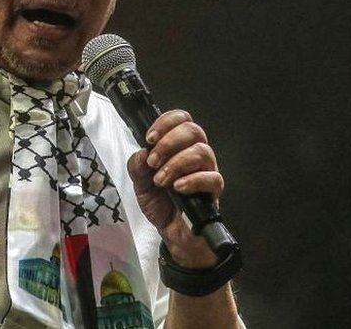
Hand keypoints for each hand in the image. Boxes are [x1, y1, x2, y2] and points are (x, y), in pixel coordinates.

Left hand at [127, 109, 223, 268]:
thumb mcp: (139, 182)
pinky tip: (178, 188)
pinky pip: (212, 177)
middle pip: (193, 130)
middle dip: (169, 143)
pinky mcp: (214, 191)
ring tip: (161, 180)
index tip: (150, 138)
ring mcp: (207, 170)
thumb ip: (136, 165)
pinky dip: (192, 180)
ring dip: (176, 163)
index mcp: (179, 146)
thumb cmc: (160, 203)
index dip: (166, 123)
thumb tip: (142, 152)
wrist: (171, 231)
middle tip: (153, 162)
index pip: (181, 119)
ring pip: (202, 151)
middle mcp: (195, 154)